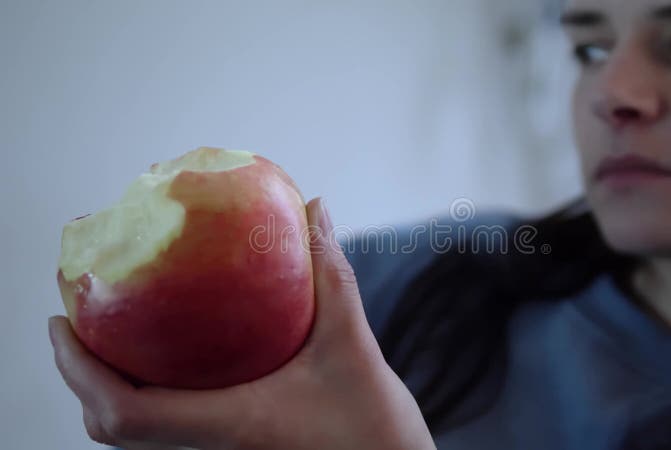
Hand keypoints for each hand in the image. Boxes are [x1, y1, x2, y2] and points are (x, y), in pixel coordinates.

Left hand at [49, 198, 435, 449]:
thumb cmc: (374, 428)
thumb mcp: (352, 343)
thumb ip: (331, 273)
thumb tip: (314, 209)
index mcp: (228, 423)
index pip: (124, 413)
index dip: (79, 368)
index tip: (62, 318)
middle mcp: (212, 440)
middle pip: (113, 423)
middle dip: (79, 368)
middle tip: (75, 308)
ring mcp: (218, 445)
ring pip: (137, 425)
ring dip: (107, 377)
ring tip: (109, 322)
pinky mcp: (231, 441)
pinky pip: (167, 419)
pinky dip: (145, 383)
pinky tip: (165, 346)